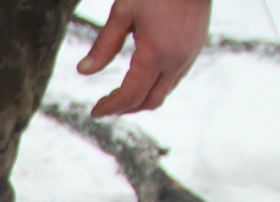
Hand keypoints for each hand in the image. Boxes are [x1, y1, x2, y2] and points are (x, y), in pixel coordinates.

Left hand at [77, 0, 209, 116]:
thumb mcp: (123, 12)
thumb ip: (104, 45)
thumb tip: (83, 71)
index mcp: (156, 55)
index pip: (131, 95)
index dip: (111, 107)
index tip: (95, 112)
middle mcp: (176, 60)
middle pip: (150, 101)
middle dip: (126, 109)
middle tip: (105, 107)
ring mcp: (190, 54)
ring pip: (165, 92)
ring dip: (142, 99)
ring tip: (120, 95)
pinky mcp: (196, 47)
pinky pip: (176, 78)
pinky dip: (157, 86)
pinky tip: (142, 78)